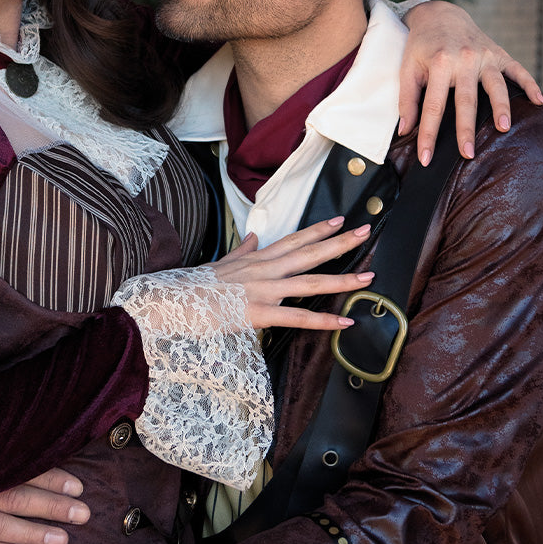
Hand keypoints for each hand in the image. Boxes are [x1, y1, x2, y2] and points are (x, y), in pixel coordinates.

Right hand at [212, 218, 372, 329]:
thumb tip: (253, 236)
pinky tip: (344, 322)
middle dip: (339, 242)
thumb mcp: (222, 263)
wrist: (175, 300)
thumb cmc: (197, 284)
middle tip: (365, 231)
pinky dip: (322, 321)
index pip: (293, 239)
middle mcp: (265, 270)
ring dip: (341, 280)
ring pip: (309, 283)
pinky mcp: (259, 313)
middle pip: (309, 254)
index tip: (340, 220)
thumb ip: (242, 250)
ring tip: (368, 278)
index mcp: (258, 259)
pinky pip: (296, 318)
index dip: (317, 230)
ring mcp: (264, 290)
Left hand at [399, 0, 542, 164]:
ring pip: (495, 85)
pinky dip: (530, 84)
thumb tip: (405, 130)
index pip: (433, 106)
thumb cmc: (421, 47)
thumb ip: (407, 99)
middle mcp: (463, 59)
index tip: (426, 159)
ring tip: (503, 128)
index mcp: (439, 64)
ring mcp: (485, 56)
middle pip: (466, 100)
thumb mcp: (407, 68)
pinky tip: (538, 101)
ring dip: (501, 107)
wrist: (440, 15)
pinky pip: (518, 70)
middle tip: (468, 154)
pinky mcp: (499, 53)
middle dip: (466, 129)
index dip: (429, 134)